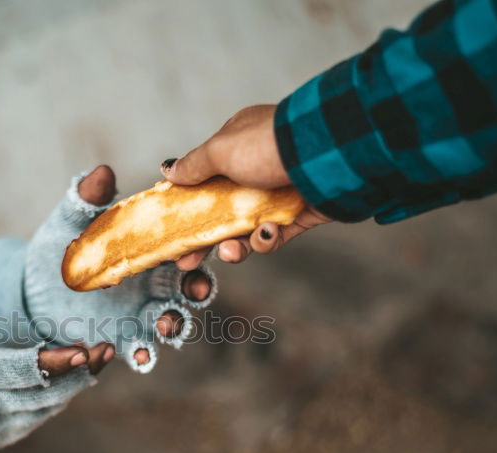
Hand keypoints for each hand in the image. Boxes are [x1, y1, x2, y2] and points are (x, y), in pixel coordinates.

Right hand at [0, 285, 107, 452]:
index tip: (83, 348)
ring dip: (75, 384)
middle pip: (45, 393)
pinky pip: (37, 418)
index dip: (54, 361)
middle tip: (107, 349)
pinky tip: (76, 376)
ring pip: (46, 408)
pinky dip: (58, 398)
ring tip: (99, 357)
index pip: (21, 371)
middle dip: (79, 372)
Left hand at [24, 166, 216, 371]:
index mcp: (154, 250)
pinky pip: (143, 352)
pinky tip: (139, 355)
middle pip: (193, 287)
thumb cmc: (62, 248)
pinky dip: (146, 355)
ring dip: (176, 326)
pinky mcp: (125, 340)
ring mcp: (144, 315)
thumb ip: (87, 200)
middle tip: (195, 291)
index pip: (188, 246)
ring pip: (174, 323)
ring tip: (165, 328)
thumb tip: (101, 173)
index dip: (200, 249)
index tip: (194, 251)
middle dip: (199, 289)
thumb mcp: (71, 222)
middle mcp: (158, 284)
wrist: (33, 287)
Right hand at [160, 104, 332, 269]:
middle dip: (206, 239)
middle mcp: (258, 168)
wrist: (327, 157)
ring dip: (237, 245)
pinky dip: (267, 239)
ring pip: (248, 228)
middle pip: (224, 211)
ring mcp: (280, 192)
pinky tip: (266, 235)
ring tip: (231, 252)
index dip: (189, 205)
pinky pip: (276, 235)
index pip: (206, 179)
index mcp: (238, 146)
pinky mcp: (301, 214)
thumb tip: (168, 170)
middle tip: (187, 261)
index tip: (174, 228)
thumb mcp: (220, 151)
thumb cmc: (268, 147)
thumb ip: (193, 166)